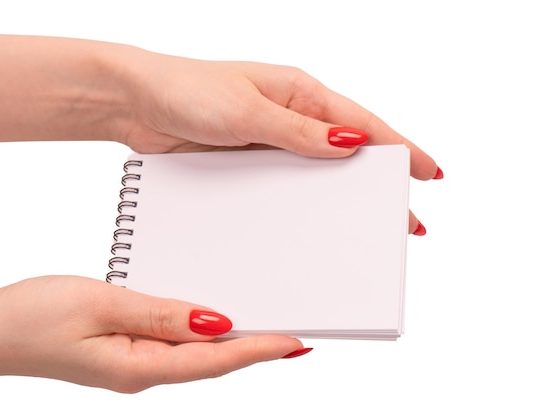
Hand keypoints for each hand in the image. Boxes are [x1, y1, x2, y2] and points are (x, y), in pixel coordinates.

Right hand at [0, 276, 304, 398]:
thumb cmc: (32, 317)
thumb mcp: (100, 303)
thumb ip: (159, 314)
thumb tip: (214, 323)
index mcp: (139, 365)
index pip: (214, 361)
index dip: (258, 350)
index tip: (296, 342)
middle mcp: (142, 370)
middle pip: (211, 362)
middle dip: (255, 348)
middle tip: (295, 333)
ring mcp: (133, 363)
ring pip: (194, 354)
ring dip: (230, 339)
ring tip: (264, 323)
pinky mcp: (124, 351)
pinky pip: (172, 344)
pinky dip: (199, 332)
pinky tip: (209, 319)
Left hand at [112, 52, 440, 232]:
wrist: (133, 102)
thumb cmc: (186, 90)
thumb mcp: (246, 112)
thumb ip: (298, 131)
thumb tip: (352, 145)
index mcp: (297, 93)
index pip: (361, 124)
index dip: (399, 148)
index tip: (429, 172)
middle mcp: (287, 116)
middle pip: (344, 154)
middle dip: (375, 183)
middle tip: (405, 218)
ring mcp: (266, 140)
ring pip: (313, 172)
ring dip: (336, 195)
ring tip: (361, 227)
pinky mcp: (244, 159)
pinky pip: (280, 183)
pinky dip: (297, 200)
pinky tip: (306, 221)